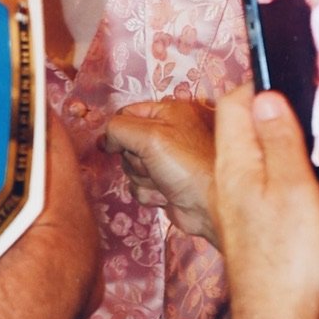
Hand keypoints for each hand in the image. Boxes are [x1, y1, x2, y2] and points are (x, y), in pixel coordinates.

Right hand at [103, 100, 219, 242]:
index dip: (118, 131)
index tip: (117, 145)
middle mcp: (168, 133)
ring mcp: (166, 160)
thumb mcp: (149, 136)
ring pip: (130, 166)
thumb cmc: (187, 165)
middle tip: (152, 164)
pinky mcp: (164, 183)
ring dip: (141, 177)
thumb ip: (118, 129)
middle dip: (134, 158)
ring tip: (163, 181)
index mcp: (168, 112)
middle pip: (126, 143)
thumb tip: (106, 140)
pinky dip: (148, 192)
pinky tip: (166, 194)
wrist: (211, 205)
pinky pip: (139, 186)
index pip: (126, 114)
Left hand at [215, 88, 318, 318]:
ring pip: (293, 172)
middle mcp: (241, 184)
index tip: (296, 81)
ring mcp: (259, 210)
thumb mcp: (290, 185)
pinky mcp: (279, 235)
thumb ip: (278, 138)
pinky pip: (309, 206)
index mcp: (237, 165)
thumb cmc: (285, 257)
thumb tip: (263, 95)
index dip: (262, 87)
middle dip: (301, 124)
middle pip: (265, 137)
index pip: (236, 107)